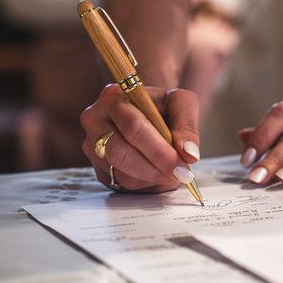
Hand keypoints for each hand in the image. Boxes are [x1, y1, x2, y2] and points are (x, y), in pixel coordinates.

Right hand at [81, 84, 200, 192]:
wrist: (151, 112)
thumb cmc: (164, 105)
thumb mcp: (182, 103)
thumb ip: (187, 125)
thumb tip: (189, 154)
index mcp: (112, 97)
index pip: (133, 127)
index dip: (159, 150)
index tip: (182, 165)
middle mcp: (95, 121)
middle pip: (122, 153)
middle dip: (156, 169)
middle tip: (182, 176)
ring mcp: (93, 147)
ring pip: (122, 174)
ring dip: (153, 179)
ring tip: (174, 172)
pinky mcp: (99, 168)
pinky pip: (122, 185)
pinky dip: (147, 185)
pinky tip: (160, 174)